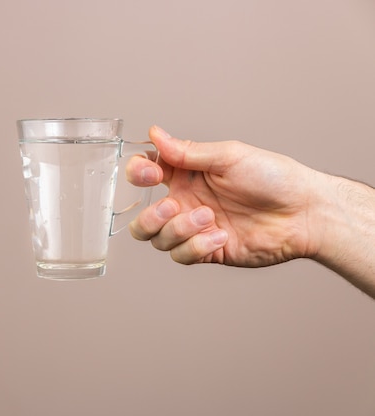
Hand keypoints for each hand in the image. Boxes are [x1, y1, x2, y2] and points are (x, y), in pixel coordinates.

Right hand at [126, 126, 320, 266]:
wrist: (304, 213)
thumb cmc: (273, 177)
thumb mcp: (228, 156)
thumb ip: (187, 151)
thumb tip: (154, 134)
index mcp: (186, 174)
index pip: (145, 173)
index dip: (138, 174)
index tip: (153, 175)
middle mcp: (185, 202)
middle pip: (143, 220)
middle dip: (151, 217)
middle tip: (173, 207)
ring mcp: (194, 229)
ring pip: (158, 240)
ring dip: (178, 230)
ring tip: (208, 218)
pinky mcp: (207, 251)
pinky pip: (182, 256)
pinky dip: (197, 246)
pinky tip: (221, 236)